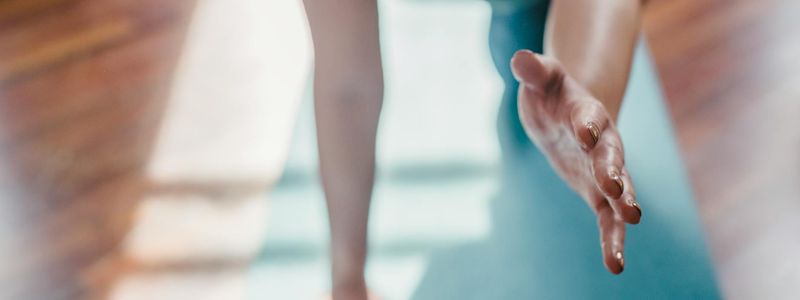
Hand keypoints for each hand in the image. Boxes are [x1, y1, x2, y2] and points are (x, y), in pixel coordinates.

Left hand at [511, 50, 642, 273]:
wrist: (568, 113)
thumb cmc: (551, 93)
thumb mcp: (539, 78)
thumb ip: (533, 70)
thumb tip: (519, 59)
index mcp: (585, 111)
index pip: (587, 117)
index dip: (586, 124)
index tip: (584, 133)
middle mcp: (601, 142)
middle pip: (610, 156)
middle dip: (613, 171)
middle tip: (618, 190)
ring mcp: (601, 169)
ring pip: (618, 191)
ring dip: (623, 208)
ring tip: (630, 224)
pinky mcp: (595, 192)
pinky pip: (607, 218)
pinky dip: (613, 238)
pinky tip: (616, 265)